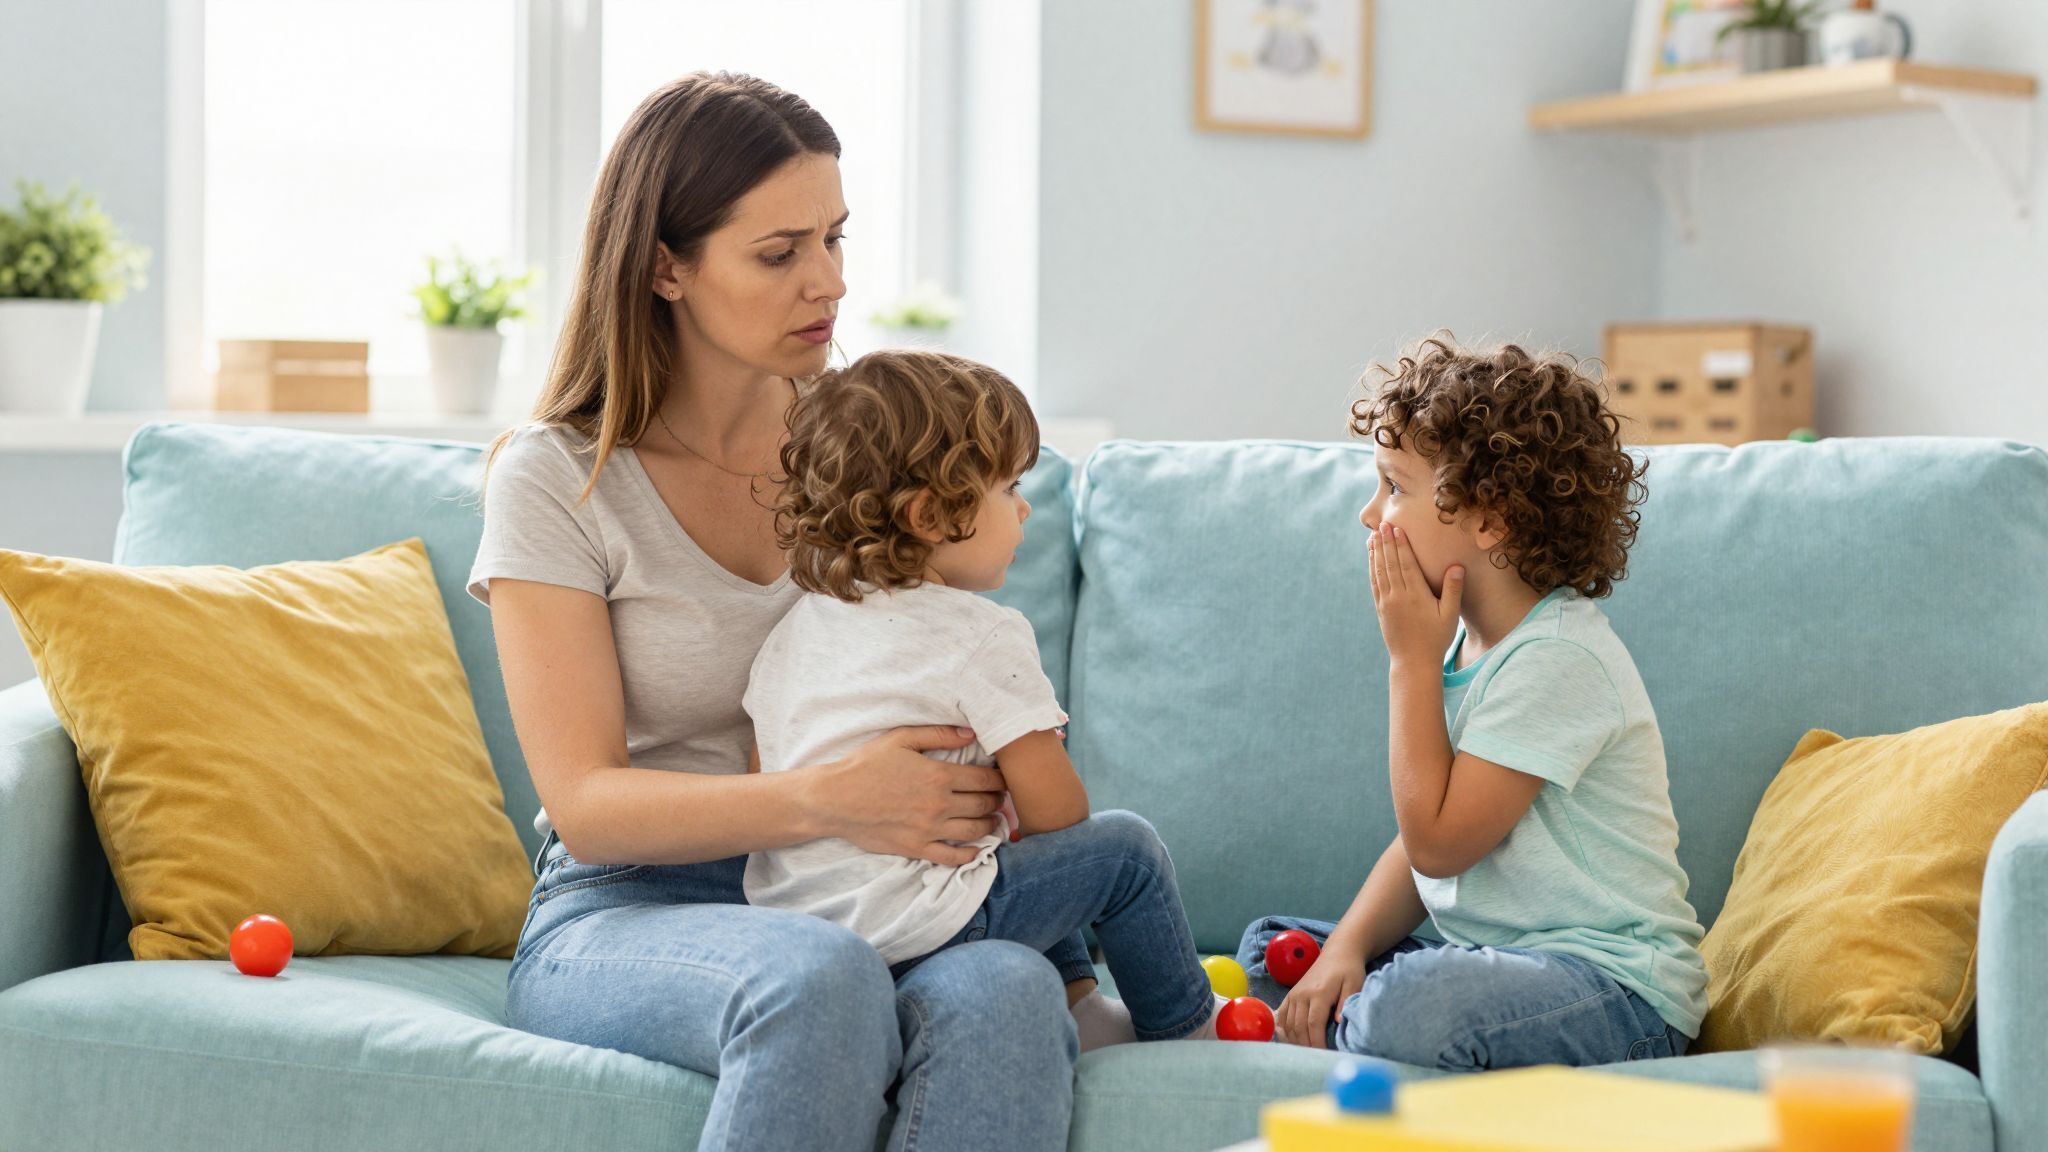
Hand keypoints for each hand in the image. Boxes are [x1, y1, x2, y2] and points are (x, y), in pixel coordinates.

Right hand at [803, 726, 1003, 865]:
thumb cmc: (865, 765)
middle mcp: (939, 804)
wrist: (835, 798)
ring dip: (990, 825)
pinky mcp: (917, 848)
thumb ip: (938, 734)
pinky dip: (971, 854)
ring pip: (975, 831)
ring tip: (993, 820)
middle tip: (1001, 798)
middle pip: (984, 805)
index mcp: (938, 775)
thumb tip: (971, 733)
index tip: (1002, 778)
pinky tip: (977, 849)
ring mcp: (929, 829)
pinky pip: (953, 857)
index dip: (999, 779)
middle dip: (998, 801)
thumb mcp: (901, 739)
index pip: (984, 779)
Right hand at [1275, 942, 1366, 1048]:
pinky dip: (1284, 1031)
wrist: (1337, 953)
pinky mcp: (1291, 995)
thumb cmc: (1349, 970)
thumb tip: (1338, 1022)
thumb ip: (1346, 1002)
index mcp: (1319, 993)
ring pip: (1288, 1024)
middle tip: (1316, 1058)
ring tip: (1305, 1053)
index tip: (1324, 1054)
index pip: (1314, 1023)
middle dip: (1306, 1045)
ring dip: (1295, 1041)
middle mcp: (1303, 994)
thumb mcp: (1354, 983)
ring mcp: (1294, 994)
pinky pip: (1282, 1016)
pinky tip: (1290, 1041)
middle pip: (1299, 1027)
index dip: (1317, 1042)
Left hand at [1368, 522, 1462, 669]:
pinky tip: (1372, 559)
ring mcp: (1387, 603)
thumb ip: (1452, 590)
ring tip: (1373, 535)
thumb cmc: (1436, 639)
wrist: (1413, 662)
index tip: (1397, 528)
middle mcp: (1398, 597)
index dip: (1401, 545)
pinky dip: (1372, 568)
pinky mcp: (1381, 609)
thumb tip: (1456, 566)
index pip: (1406, 564)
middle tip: (1382, 524)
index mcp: (1416, 595)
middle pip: (1390, 563)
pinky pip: (1375, 584)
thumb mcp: (1450, 615)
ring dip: (1376, 552)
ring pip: (1380, 572)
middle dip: (1386, 542)